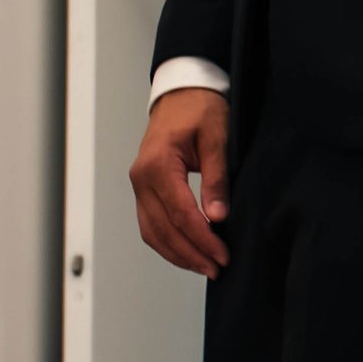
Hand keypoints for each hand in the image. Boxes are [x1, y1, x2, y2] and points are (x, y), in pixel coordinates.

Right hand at [129, 88, 230, 276]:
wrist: (182, 92)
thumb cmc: (200, 108)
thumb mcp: (216, 139)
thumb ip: (216, 179)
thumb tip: (218, 217)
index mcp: (157, 164)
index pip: (180, 214)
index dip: (202, 239)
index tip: (222, 254)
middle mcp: (141, 178)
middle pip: (163, 229)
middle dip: (191, 253)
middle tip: (217, 268)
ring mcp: (139, 185)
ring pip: (152, 232)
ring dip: (177, 254)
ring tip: (204, 267)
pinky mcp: (144, 189)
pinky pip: (150, 224)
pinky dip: (167, 243)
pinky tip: (187, 253)